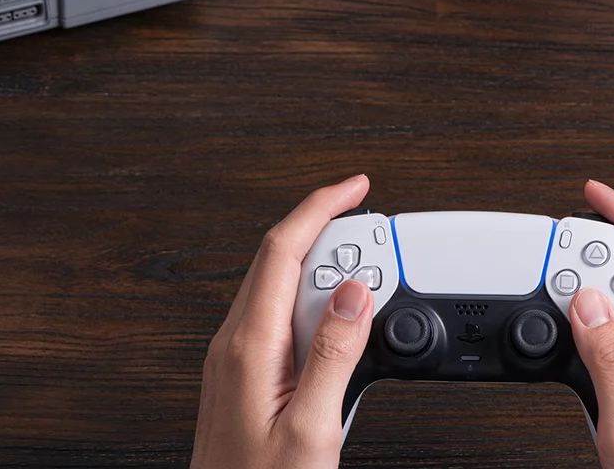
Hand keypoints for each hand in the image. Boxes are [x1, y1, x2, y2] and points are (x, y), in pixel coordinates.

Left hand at [191, 175, 373, 468]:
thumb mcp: (311, 426)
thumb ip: (335, 355)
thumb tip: (357, 294)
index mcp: (248, 346)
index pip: (282, 250)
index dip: (320, 207)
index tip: (355, 187)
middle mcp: (234, 344)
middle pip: (282, 261)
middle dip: (332, 237)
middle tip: (379, 243)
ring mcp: (235, 359)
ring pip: (282, 290)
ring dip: (327, 277)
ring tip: (371, 289)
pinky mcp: (243, 376)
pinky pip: (280, 321)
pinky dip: (317, 310)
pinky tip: (343, 330)